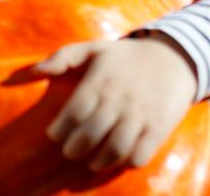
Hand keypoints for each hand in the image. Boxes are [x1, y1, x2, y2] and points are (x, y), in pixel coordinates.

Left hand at [7, 32, 197, 171]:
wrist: (174, 57)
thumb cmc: (127, 56)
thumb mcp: (95, 48)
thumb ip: (63, 57)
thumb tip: (35, 72)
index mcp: (100, 81)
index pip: (72, 114)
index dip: (59, 130)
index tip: (56, 134)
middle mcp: (118, 99)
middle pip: (89, 135)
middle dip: (74, 149)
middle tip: (71, 150)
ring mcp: (140, 115)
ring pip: (113, 150)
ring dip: (98, 161)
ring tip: (92, 160)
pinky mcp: (159, 127)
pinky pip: (140, 155)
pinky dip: (127, 162)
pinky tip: (120, 156)